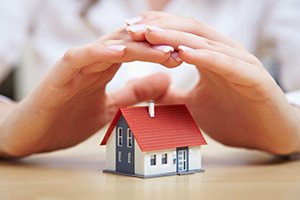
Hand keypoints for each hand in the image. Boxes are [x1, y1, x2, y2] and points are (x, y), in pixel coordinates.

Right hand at [0, 28, 180, 156]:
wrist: (31, 134)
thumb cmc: (67, 119)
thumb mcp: (111, 107)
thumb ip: (135, 93)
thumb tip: (166, 81)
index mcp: (104, 68)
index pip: (136, 52)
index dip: (160, 52)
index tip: (184, 56)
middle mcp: (92, 62)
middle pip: (128, 45)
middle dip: (154, 45)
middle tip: (181, 48)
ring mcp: (75, 66)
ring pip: (108, 47)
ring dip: (136, 46)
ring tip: (161, 47)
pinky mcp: (58, 75)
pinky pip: (80, 57)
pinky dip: (100, 53)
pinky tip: (120, 51)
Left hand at [127, 12, 299, 153]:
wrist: (269, 135)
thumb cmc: (233, 117)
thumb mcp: (192, 106)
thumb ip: (172, 97)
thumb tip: (149, 92)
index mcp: (211, 57)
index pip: (180, 34)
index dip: (155, 29)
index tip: (128, 30)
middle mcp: (225, 53)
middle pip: (189, 31)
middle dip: (159, 27)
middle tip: (131, 27)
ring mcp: (240, 63)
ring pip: (205, 43)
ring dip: (175, 37)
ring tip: (149, 34)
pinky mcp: (253, 78)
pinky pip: (226, 64)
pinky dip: (204, 57)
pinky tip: (183, 53)